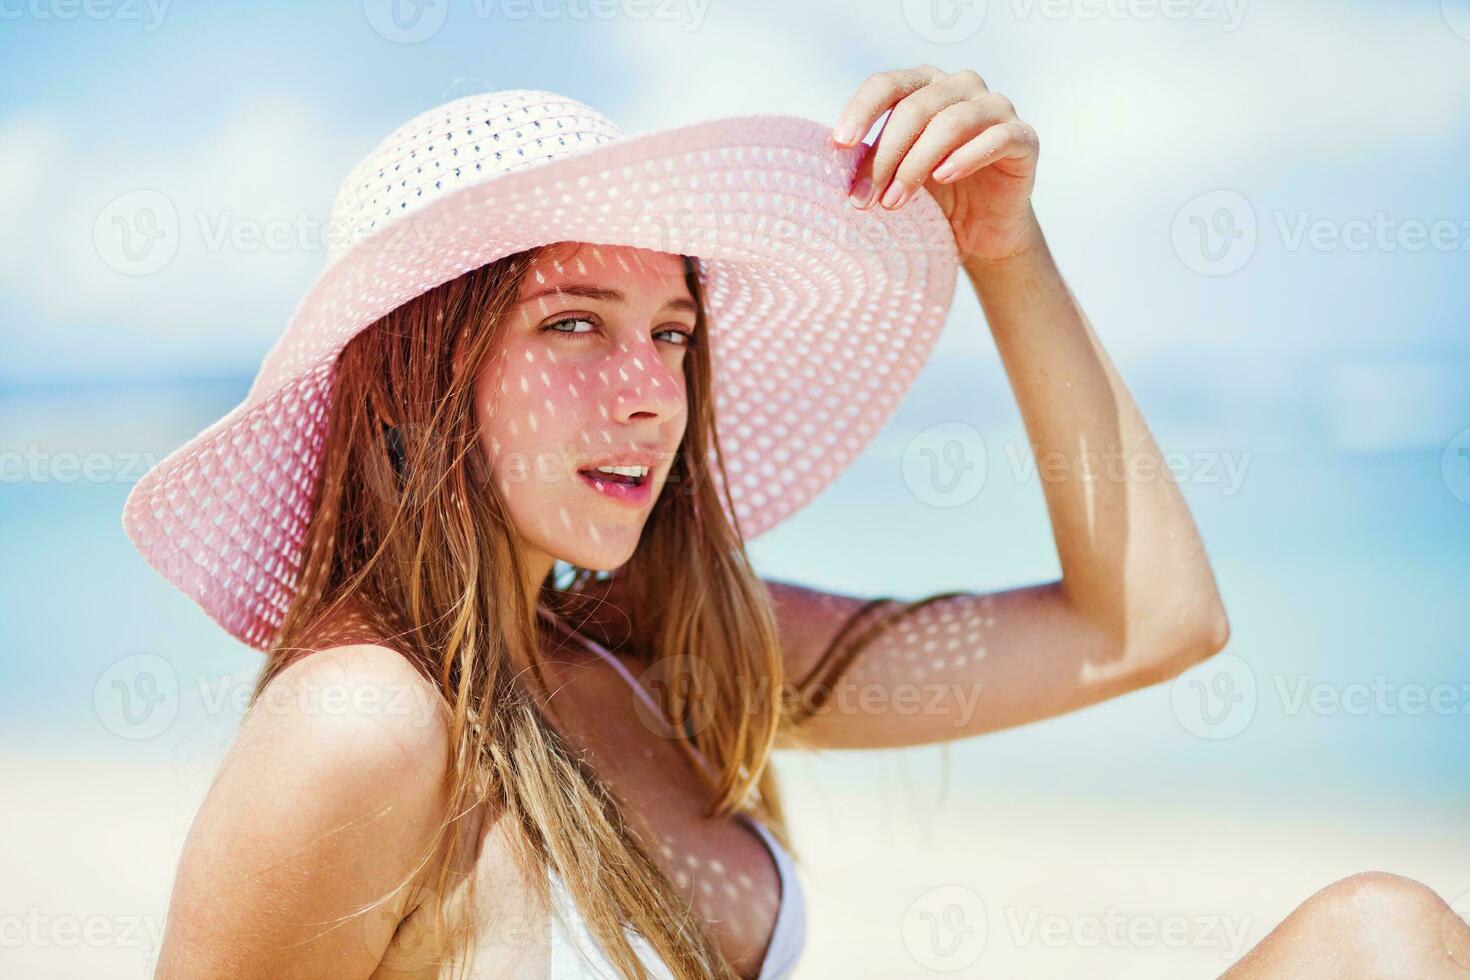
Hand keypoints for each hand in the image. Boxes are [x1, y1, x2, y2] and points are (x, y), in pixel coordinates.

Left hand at [831, 64, 1040, 264]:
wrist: (981, 232)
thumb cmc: (934, 197)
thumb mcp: (896, 173)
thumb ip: (873, 156)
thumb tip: (834, 153)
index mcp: (926, 86)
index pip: (887, 85)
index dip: (861, 111)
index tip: (839, 145)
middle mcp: (962, 86)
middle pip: (915, 108)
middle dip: (885, 156)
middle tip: (864, 198)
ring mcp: (997, 108)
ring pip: (951, 123)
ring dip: (916, 165)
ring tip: (894, 202)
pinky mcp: (1023, 137)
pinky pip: (995, 139)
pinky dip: (965, 158)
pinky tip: (943, 178)